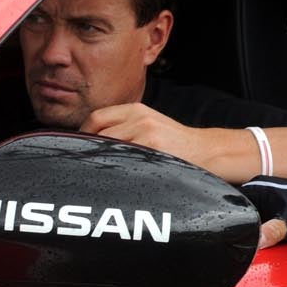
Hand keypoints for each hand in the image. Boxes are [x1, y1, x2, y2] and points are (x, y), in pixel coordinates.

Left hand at [81, 102, 202, 162]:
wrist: (206, 151)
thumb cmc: (174, 142)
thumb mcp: (150, 123)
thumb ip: (125, 126)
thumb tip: (91, 139)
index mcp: (137, 109)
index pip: (97, 117)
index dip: (83, 133)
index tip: (80, 147)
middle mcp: (140, 119)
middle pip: (99, 134)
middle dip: (89, 150)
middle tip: (85, 163)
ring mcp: (147, 135)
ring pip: (108, 149)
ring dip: (102, 161)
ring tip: (102, 172)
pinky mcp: (153, 151)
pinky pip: (124, 161)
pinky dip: (117, 169)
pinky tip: (120, 176)